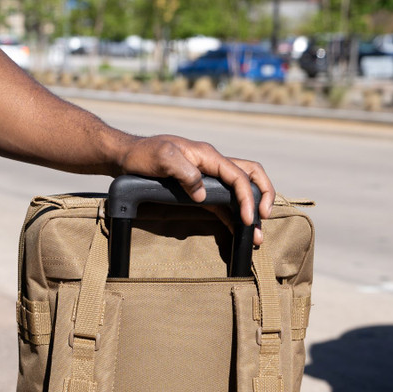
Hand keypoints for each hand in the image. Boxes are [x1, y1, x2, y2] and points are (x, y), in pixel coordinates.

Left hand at [115, 135, 274, 244]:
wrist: (128, 156)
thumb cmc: (143, 155)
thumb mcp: (162, 158)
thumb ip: (185, 174)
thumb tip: (202, 194)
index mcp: (208, 156)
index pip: (238, 175)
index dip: (247, 197)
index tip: (249, 219)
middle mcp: (212, 165)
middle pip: (250, 175)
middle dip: (262, 195)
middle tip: (264, 219)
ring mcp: (207, 178)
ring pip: (238, 192)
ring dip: (249, 212)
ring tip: (255, 236)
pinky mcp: (199, 190)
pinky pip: (222, 203)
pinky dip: (233, 216)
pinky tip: (237, 231)